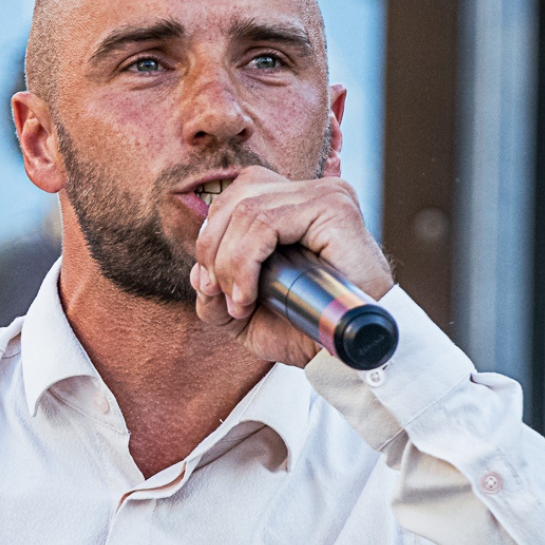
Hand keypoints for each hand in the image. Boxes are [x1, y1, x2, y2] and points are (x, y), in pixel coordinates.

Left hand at [191, 167, 394, 367]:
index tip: (213, 288)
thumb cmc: (304, 330)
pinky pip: (266, 222)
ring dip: (228, 264)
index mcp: (291, 204)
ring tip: (240, 303)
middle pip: (234, 198)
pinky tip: (248, 295)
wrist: (347, 353)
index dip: (210, 240)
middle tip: (224, 297)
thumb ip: (215, 293)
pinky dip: (244, 262)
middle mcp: (309, 192)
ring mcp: (325, 194)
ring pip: (245, 211)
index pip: (233, 197)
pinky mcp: (334, 207)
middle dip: (212, 251)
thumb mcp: (244, 315)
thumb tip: (197, 271)